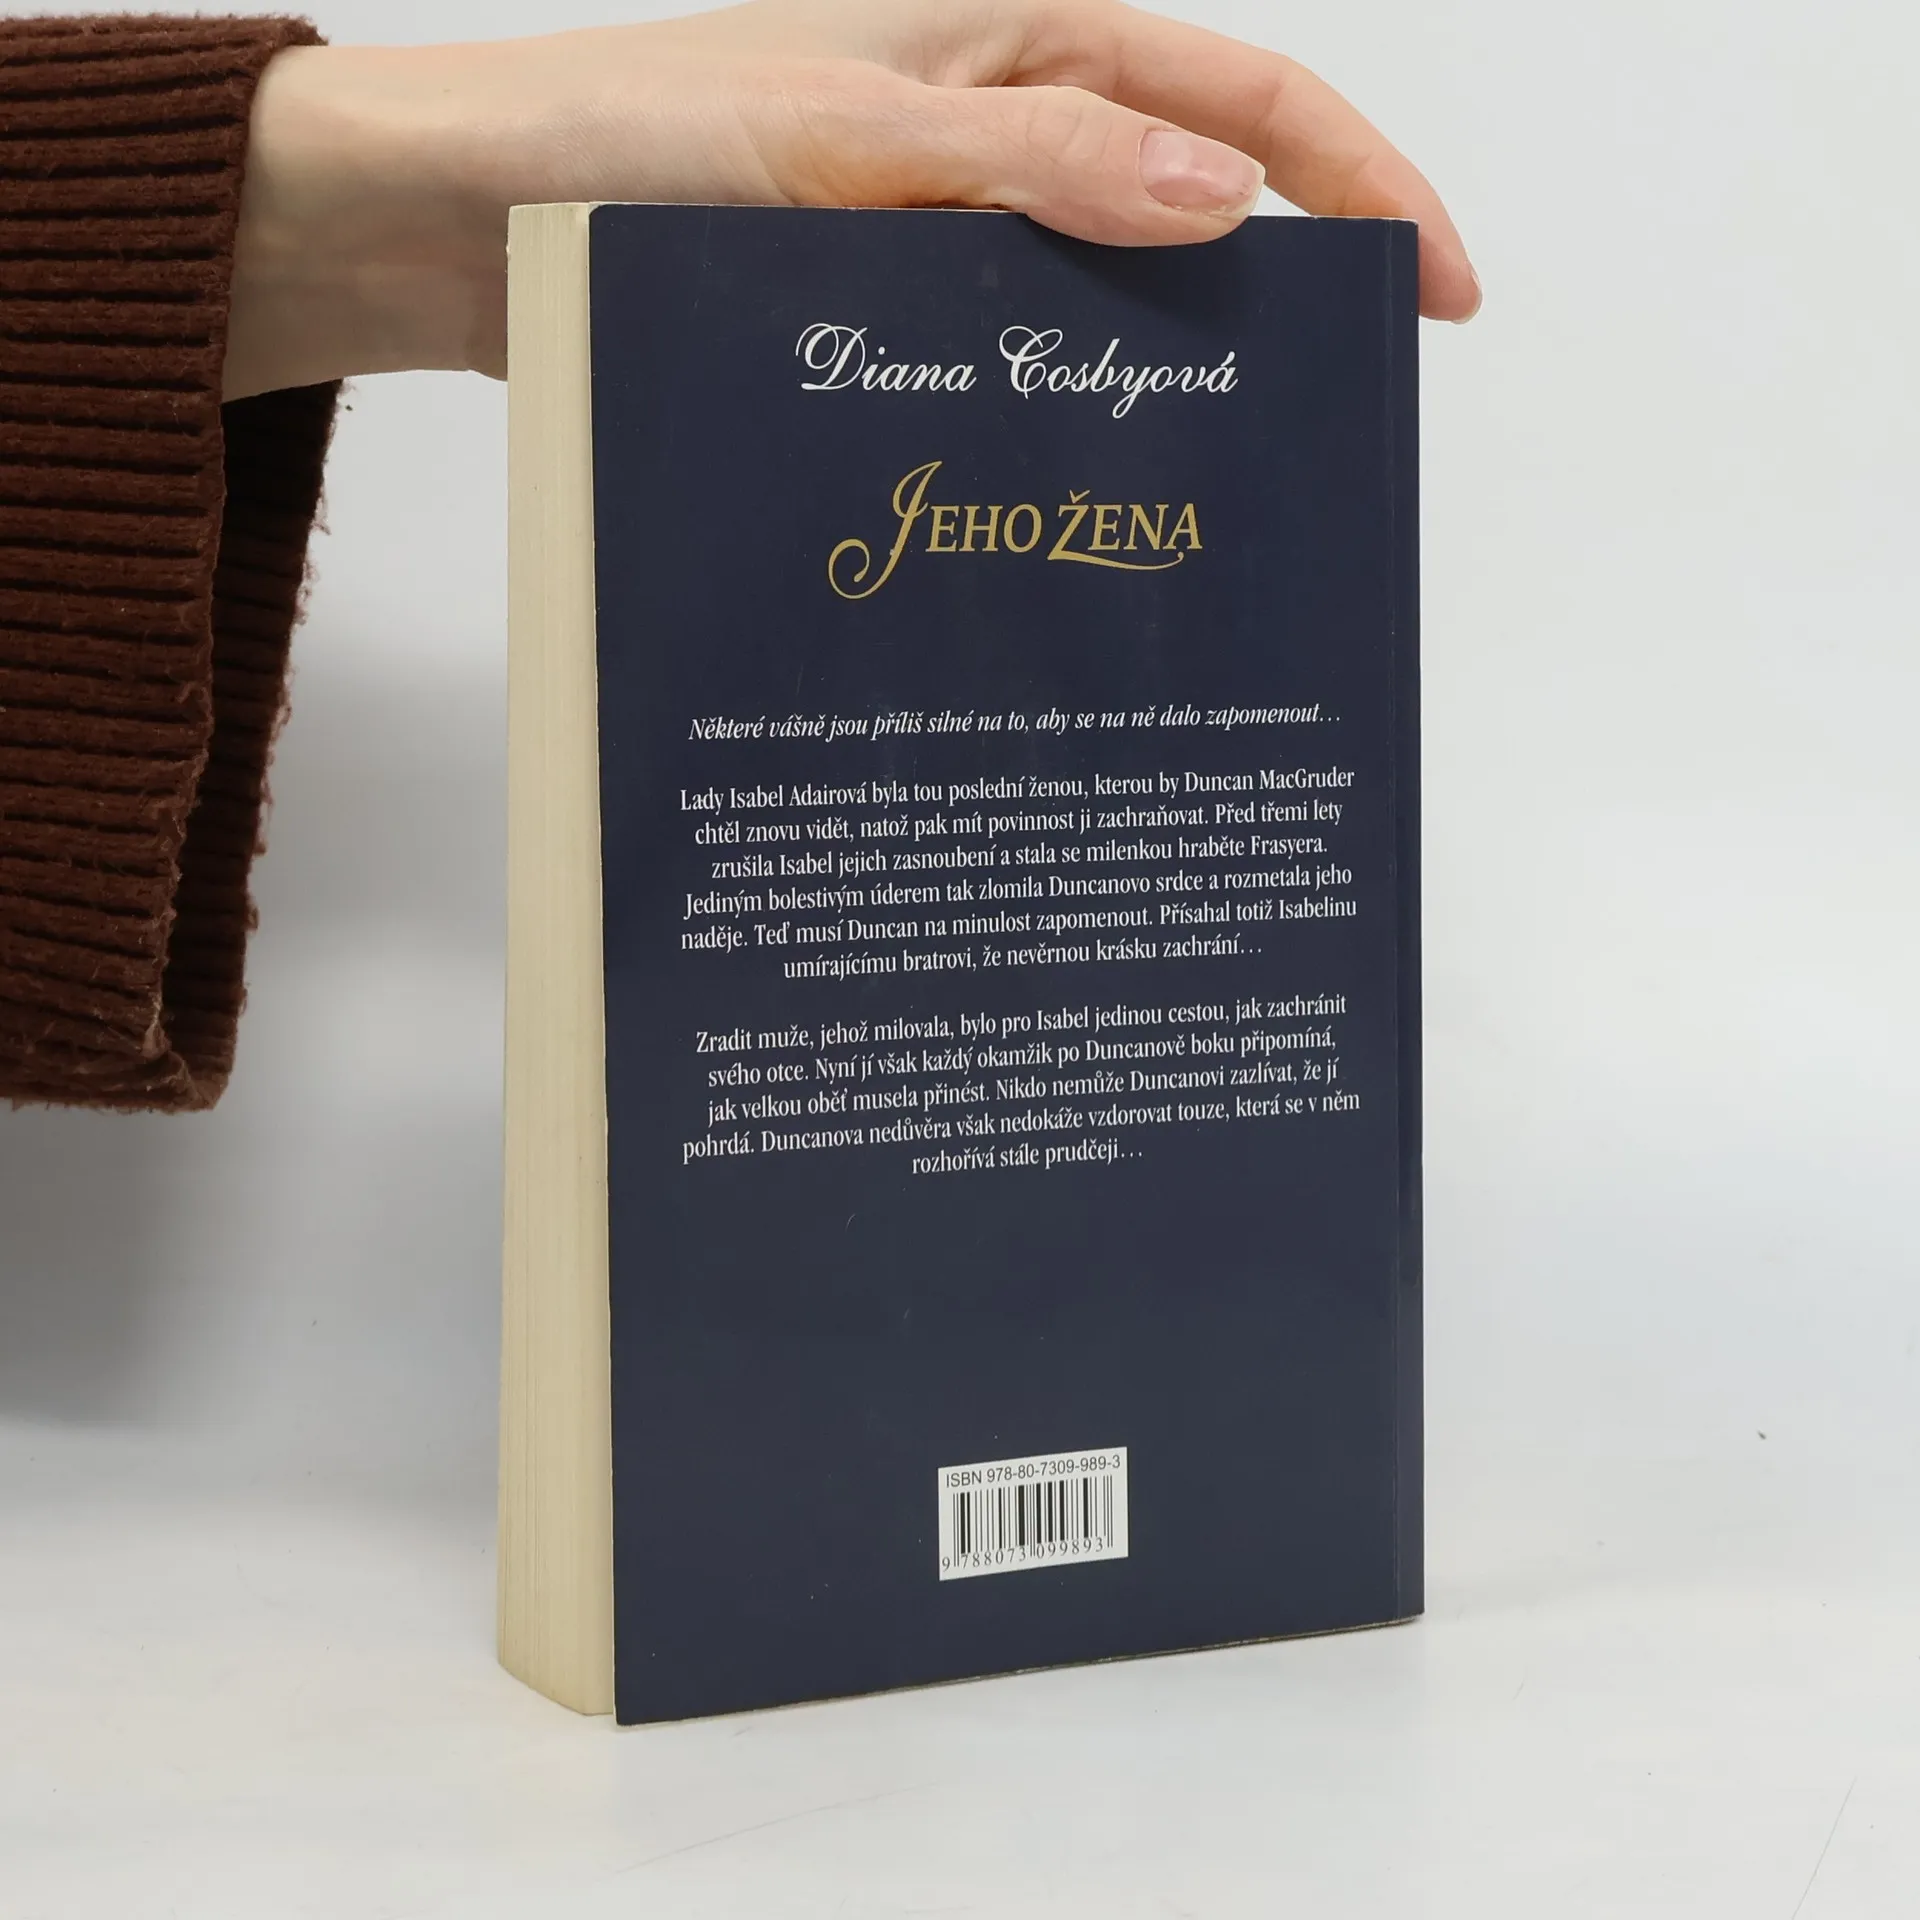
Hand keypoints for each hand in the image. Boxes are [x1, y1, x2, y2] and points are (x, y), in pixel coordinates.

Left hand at [225, 0, 1478, 399]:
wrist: (456, 225)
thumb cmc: (622, 138)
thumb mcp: (846, 138)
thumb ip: (1036, 166)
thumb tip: (1227, 209)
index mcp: (1011, 40)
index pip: (1239, 101)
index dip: (1361, 183)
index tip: (1436, 291)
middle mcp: (988, 132)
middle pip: (1189, 205)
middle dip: (1277, 298)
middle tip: (1327, 424)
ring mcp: (935, 232)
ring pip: (1095, 303)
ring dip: (1153, 380)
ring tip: (1208, 484)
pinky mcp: (879, 318)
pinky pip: (999, 362)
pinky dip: (1042, 419)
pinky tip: (1060, 490)